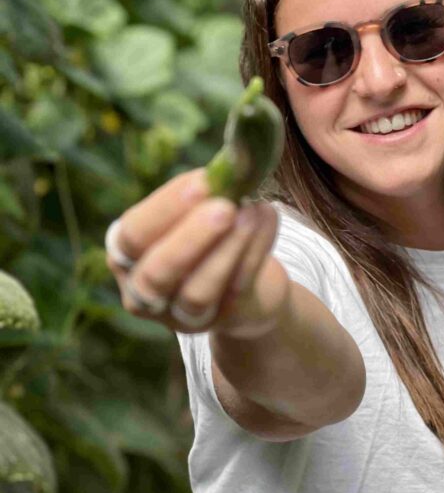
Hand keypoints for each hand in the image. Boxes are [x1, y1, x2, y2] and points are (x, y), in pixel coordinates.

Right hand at [104, 168, 281, 334]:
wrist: (244, 276)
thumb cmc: (208, 231)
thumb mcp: (196, 211)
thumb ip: (203, 195)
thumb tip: (225, 170)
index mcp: (125, 253)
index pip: (134, 234)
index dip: (167, 208)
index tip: (203, 181)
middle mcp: (142, 291)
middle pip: (157, 273)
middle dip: (192, 237)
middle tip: (225, 206)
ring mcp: (179, 315)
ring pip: (197, 292)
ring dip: (228, 249)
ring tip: (252, 212)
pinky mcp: (218, 322)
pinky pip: (235, 292)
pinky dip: (255, 253)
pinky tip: (268, 219)